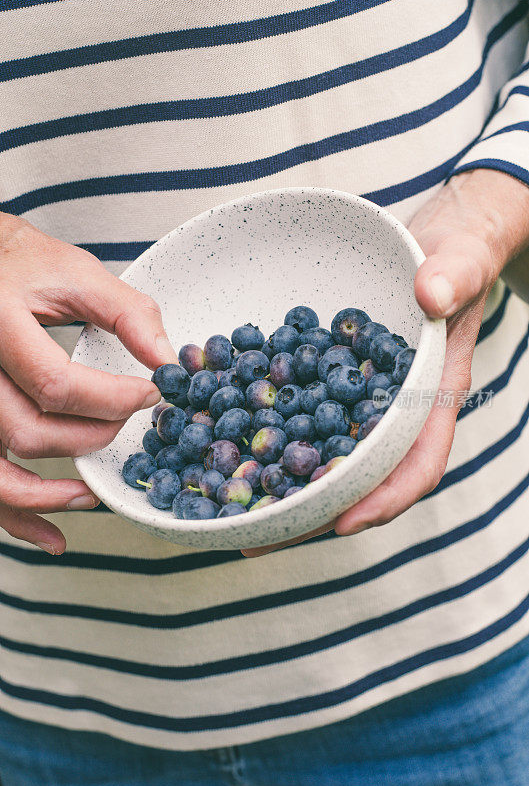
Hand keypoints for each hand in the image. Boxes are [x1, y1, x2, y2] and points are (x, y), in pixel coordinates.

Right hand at [0, 213, 177, 553]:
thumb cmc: (20, 264)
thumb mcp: (75, 273)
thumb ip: (127, 312)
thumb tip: (168, 359)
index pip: (56, 384)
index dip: (112, 399)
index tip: (150, 395)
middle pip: (28, 432)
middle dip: (91, 438)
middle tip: (126, 424)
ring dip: (46, 496)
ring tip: (89, 498)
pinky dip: (15, 515)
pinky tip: (50, 535)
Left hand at [243, 168, 528, 556]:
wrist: (436, 246)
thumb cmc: (458, 256)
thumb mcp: (462, 259)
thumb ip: (454, 275)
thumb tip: (431, 294)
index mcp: (433, 396)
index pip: (419, 462)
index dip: (386, 499)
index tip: (345, 524)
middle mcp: (396, 411)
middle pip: (361, 478)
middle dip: (315, 514)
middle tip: (259, 539)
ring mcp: (364, 401)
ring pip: (328, 458)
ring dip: (286, 488)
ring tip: (233, 513)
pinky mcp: (336, 383)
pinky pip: (306, 419)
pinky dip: (274, 440)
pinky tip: (230, 447)